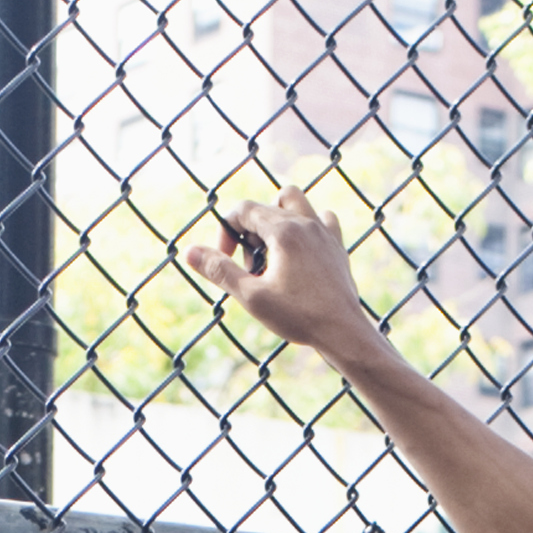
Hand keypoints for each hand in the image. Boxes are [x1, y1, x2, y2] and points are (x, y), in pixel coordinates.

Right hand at [186, 190, 377, 367]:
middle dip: (249, 231)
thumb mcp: (251, 296)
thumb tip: (188, 251)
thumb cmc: (299, 316)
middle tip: (251, 266)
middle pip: (265, 206)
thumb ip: (220, 271)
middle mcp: (305, 222)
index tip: (226, 261)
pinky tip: (301, 252)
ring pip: (295, 201)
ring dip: (277, 216)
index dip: (226, 232)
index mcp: (283, 230)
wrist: (344, 332)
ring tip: (272, 250)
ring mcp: (324, 231)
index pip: (243, 210)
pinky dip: (307, 226)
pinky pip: (322, 219)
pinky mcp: (337, 246)